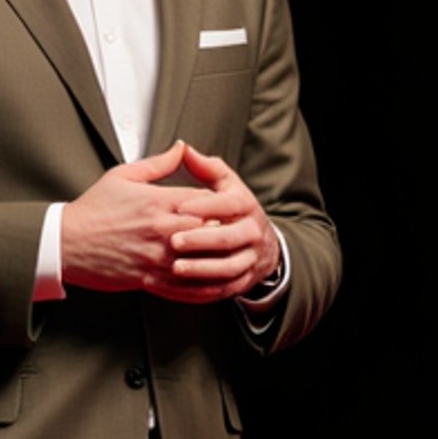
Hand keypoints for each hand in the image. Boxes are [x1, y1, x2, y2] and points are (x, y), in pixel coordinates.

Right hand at [60, 142, 229, 292]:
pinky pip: (186, 287)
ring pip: (204, 260)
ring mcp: (158, 257)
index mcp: (159, 202)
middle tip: (228, 231)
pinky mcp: (150, 279)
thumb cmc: (92, 210)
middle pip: (213, 230)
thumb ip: (158, 163)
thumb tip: (181, 148)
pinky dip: (202, 285)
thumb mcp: (122, 176)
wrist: (65, 243)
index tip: (220, 206)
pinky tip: (208, 280)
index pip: (207, 201)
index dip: (219, 203)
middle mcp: (163, 230)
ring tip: (222, 255)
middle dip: (222, 230)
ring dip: (215, 258)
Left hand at [152, 142, 283, 303]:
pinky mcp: (243, 282)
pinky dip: (202, 289)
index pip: (229, 203)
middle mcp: (252, 232)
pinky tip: (181, 287)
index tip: (181, 207)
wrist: (264, 246)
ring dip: (202, 269)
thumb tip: (184, 149)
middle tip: (174, 241)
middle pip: (229, 238)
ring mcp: (250, 259)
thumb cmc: (235, 210)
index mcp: (246, 205)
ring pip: (228, 267)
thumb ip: (206, 169)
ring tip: (176, 268)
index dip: (205, 205)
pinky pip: (224, 288)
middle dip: (200, 240)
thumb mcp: (227, 185)